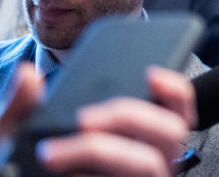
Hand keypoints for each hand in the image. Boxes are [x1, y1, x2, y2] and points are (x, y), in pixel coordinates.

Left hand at [36, 66, 194, 175]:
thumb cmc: (28, 170)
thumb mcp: (19, 136)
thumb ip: (21, 106)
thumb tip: (28, 75)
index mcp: (137, 133)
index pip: (177, 106)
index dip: (174, 88)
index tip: (150, 73)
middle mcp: (150, 158)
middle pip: (172, 130)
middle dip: (131, 116)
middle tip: (83, 118)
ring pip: (149, 162)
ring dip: (102, 150)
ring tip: (54, 152)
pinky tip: (62, 175)